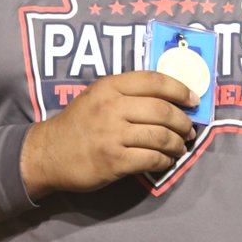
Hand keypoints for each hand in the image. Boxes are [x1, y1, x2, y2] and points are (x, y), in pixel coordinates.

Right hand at [19, 71, 197, 198]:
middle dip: (183, 121)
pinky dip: (164, 161)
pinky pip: (151, 159)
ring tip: (180, 147)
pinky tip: (166, 161)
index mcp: (110, 86)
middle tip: (189, 129)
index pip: (154, 81)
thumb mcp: (97, 95)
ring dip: (177, 144)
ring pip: (160, 136)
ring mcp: (112, 134)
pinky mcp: (113, 160)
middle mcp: (112, 106)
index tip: (194, 99)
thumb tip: (169, 98)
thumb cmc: (78, 123)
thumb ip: (127, 92)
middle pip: (163, 110)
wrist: (48, 153)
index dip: (180, 89)